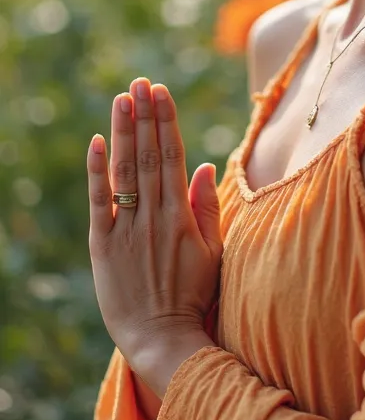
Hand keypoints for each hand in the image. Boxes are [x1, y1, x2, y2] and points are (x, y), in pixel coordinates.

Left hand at [87, 77, 222, 364]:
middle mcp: (154, 215)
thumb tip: (207, 165)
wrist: (162, 338)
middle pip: (148, 155)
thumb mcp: (213, 250)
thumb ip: (208, 207)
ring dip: (123, 132)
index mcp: (181, 214)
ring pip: (124, 170)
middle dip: (144, 115)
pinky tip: (95, 142)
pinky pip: (99, 201)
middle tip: (141, 81)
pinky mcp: (103, 245)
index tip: (161, 91)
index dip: (166, 121)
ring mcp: (127, 229)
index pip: (173, 155)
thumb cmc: (194, 295)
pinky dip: (96, 171)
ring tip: (122, 98)